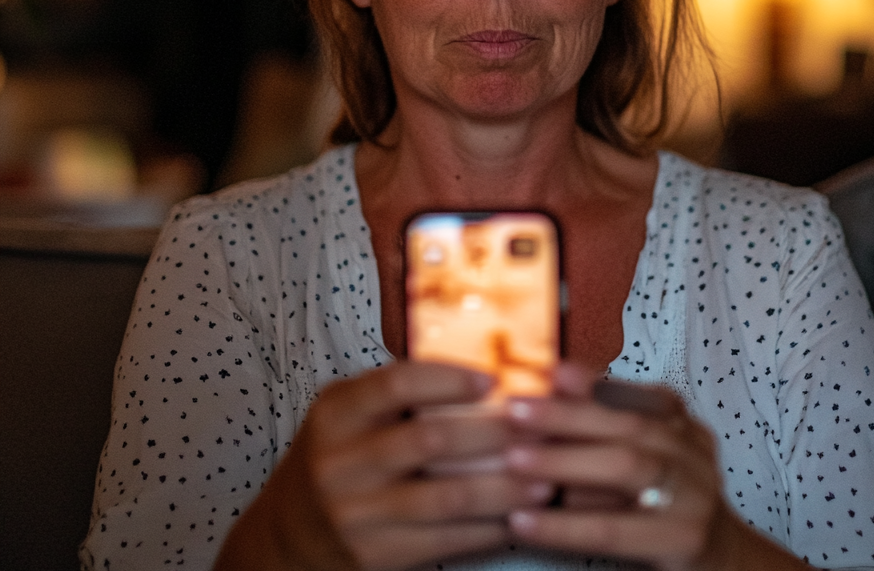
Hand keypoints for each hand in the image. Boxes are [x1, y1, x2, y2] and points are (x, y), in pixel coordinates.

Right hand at [214, 361, 553, 570]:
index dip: (448, 379)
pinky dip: (488, 529)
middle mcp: (341, 463)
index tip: (493, 378)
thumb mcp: (345, 415)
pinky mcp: (376, 557)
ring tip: (547, 477)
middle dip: (493, 432)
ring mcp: (357, 514)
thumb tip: (476, 363)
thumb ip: (394, 391)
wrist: (285, 538)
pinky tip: (519, 517)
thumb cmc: (333, 460)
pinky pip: (445, 542)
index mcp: (336, 415)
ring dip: (504, 488)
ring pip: (446, 498)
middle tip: (541, 424)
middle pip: (430, 441)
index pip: (395, 386)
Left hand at [502, 363, 807, 570]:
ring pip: (627, 467)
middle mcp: (693, 454)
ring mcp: (693, 497)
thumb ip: (606, 429)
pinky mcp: (684, 542)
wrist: (727, 566)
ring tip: (513, 459)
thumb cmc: (667, 507)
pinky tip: (524, 521)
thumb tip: (549, 391)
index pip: (634, 395)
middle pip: (629, 426)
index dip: (595, 383)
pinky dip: (565, 524)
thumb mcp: (646, 460)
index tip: (552, 372)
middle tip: (516, 410)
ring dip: (564, 461)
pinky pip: (615, 530)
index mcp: (682, 426)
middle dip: (568, 416)